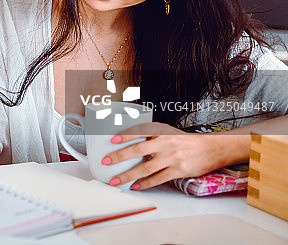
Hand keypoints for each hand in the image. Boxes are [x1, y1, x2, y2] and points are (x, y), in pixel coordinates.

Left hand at [101, 122, 230, 189]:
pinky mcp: (178, 170)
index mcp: (160, 132)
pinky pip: (158, 179)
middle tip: (106, 161)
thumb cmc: (187, 141)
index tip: (112, 140)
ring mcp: (171, 158)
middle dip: (120, 156)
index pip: (139, 132)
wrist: (212, 148)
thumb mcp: (169, 132)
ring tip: (117, 180)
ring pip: (145, 168)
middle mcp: (164, 144)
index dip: (125, 135)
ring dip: (128, 175)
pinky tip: (136, 186)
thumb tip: (131, 140)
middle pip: (137, 150)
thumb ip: (152, 135)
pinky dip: (145, 184)